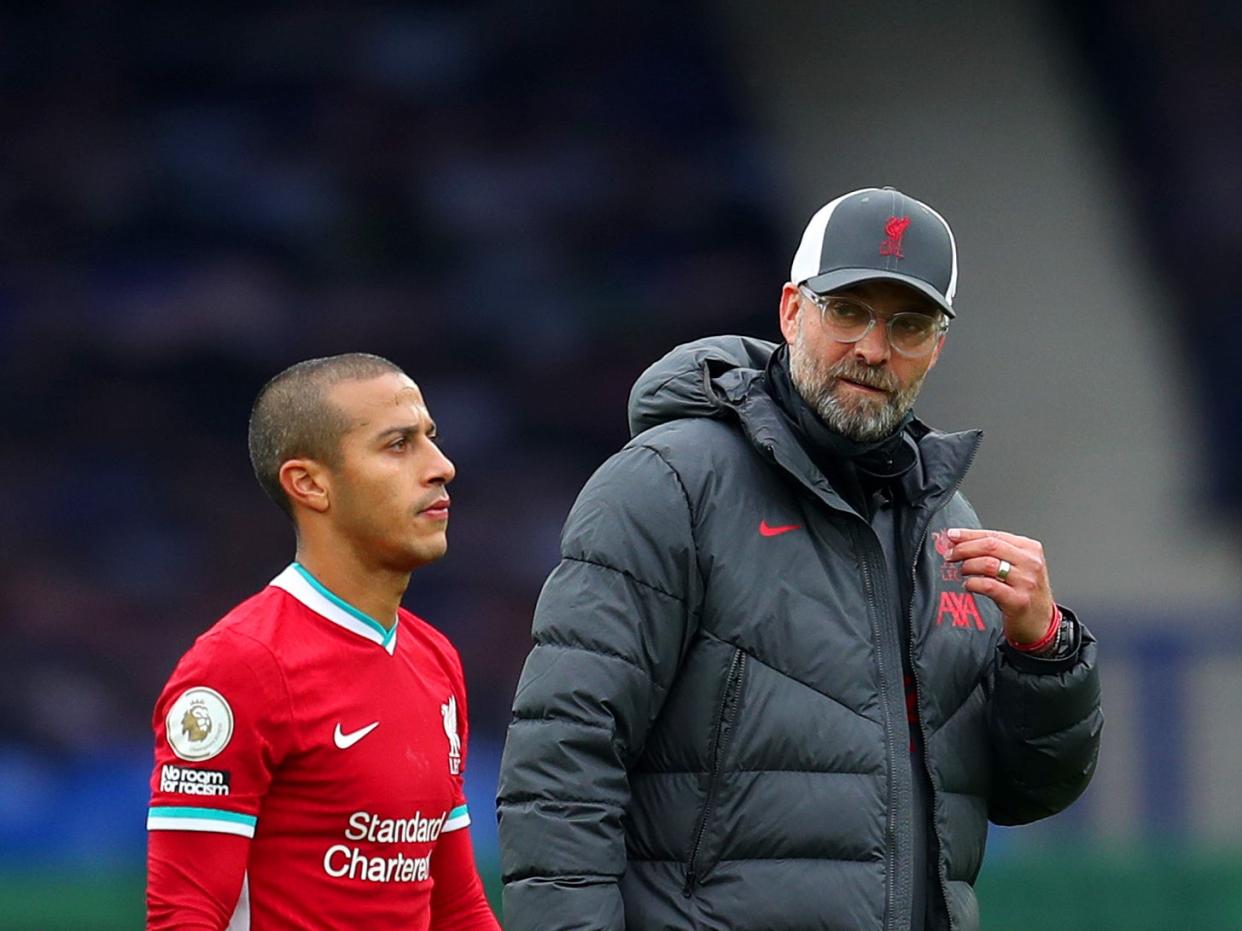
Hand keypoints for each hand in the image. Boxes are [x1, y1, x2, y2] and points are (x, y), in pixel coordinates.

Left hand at [945, 527, 1055, 644]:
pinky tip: (969, 585)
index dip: (969, 534)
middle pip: (990, 545)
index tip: (951, 536)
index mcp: (1030, 549)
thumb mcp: (1017, 567)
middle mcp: (1030, 563)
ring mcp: (1026, 582)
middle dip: (964, 548)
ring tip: (963, 571)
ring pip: (988, 563)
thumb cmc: (1024, 593)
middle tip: (950, 554)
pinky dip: (973, 583)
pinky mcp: (1018, 600)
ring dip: (968, 566)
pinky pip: (988, 586)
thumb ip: (994, 552)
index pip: (994, 535)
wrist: (1040, 624)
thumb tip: (960, 540)